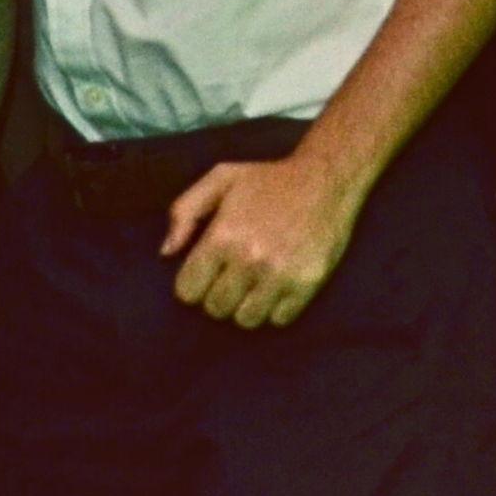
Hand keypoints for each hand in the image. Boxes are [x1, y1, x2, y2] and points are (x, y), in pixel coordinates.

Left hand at [164, 147, 361, 327]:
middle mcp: (249, 258)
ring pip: (247, 319)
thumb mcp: (221, 178)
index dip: (195, 284)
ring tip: (256, 285)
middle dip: (220, 296)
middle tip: (235, 277)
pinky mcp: (308, 282)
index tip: (209, 273)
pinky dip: (277, 308)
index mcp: (222, 236)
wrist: (328, 175)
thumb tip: (166, 252)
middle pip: (216, 308)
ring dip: (248, 306)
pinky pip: (280, 318)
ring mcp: (281, 273)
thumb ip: (184, 211)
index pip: (188, 291)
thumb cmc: (270, 179)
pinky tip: (280, 287)